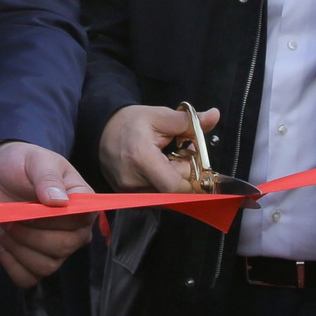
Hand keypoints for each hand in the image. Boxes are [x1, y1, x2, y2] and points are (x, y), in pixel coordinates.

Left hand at [0, 140, 95, 286]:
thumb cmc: (22, 165)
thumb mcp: (35, 160)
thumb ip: (47, 177)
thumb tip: (59, 201)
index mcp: (82, 205)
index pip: (81, 221)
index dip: (54, 218)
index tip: (33, 205)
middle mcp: (75, 232)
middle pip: (62, 248)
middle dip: (29, 233)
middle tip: (8, 216)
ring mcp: (56, 250)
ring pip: (45, 266)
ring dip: (16, 247)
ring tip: (2, 225)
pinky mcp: (34, 262)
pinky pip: (27, 278)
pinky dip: (10, 263)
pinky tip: (1, 241)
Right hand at [98, 104, 221, 197]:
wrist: (101, 131)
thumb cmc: (130, 122)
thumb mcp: (160, 116)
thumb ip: (189, 122)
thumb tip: (214, 115)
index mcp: (142, 159)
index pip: (176, 187)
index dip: (193, 180)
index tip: (198, 165)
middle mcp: (133, 182)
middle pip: (174, 192)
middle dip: (185, 176)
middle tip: (181, 155)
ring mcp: (129, 193)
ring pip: (167, 198)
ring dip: (174, 183)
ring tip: (167, 162)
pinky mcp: (128, 199)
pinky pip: (156, 200)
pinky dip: (163, 188)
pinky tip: (158, 171)